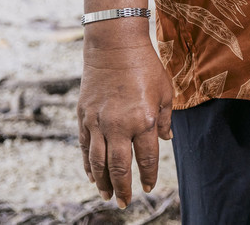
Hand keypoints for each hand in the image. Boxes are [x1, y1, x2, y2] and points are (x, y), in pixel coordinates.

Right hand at [77, 31, 172, 207]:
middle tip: (124, 203)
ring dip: (102, 182)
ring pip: (98, 162)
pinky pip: (84, 148)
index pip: (146, 159)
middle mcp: (119, 126)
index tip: (148, 188)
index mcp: (144, 120)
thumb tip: (166, 139)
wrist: (114, 46)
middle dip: (122, 188)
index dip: (148, 176)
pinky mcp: (84, 117)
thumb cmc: (145, 66)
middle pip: (119, 167)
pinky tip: (92, 176)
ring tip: (106, 195)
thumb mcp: (165, 90)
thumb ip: (166, 118)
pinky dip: (87, 164)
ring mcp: (98, 122)